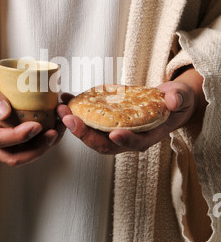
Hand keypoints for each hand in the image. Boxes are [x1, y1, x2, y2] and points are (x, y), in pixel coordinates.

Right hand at [0, 56, 64, 166]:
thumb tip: (4, 113)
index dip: (19, 136)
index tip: (36, 126)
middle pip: (12, 156)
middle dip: (35, 149)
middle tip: (53, 133)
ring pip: (22, 153)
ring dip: (42, 146)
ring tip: (58, 130)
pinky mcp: (9, 132)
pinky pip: (27, 143)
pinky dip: (42, 138)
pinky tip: (54, 126)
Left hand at [57, 68, 206, 153]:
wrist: (167, 101)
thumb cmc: (175, 102)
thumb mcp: (181, 97)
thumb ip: (177, 98)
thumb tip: (172, 100)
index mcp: (146, 136)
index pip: (134, 143)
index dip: (124, 140)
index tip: (115, 133)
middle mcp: (127, 138)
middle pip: (104, 143)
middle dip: (85, 134)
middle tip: (69, 119)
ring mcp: (115, 130)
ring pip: (91, 134)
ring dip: (74, 124)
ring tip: (60, 108)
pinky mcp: (107, 121)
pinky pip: (89, 119)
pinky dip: (76, 110)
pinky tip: (65, 98)